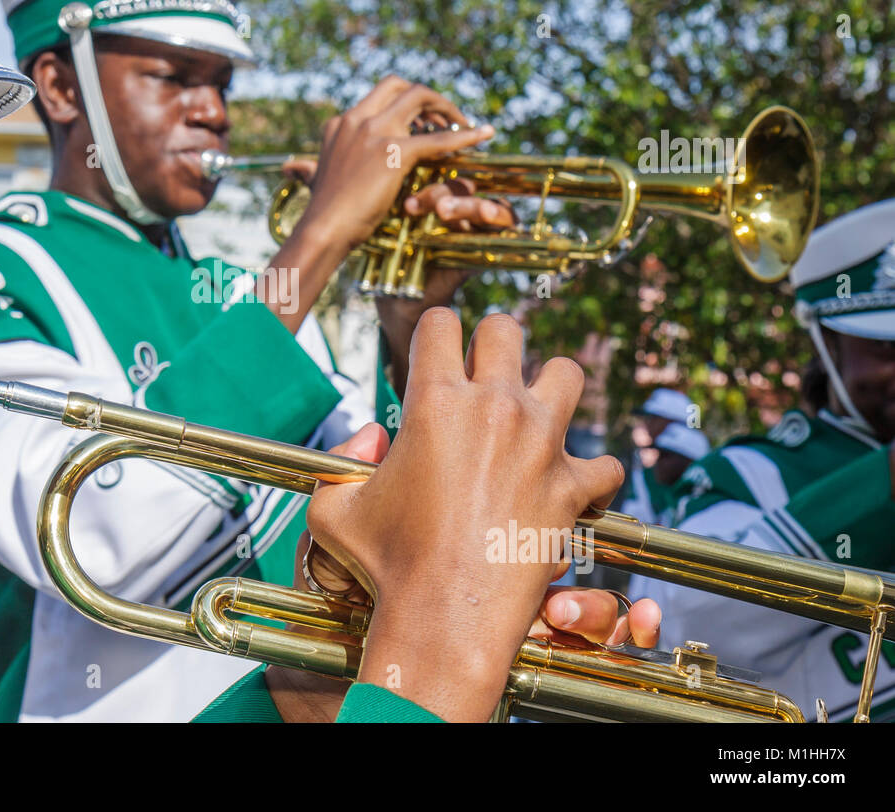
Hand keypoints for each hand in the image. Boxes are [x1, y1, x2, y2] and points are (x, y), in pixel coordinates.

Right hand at [258, 78, 493, 333]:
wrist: (324, 229)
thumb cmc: (322, 213)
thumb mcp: (315, 180)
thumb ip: (309, 169)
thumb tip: (294, 168)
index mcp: (341, 123)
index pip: (377, 96)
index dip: (404, 102)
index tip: (421, 120)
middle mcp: (357, 119)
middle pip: (399, 85)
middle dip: (426, 96)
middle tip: (444, 118)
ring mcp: (375, 132)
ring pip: (419, 97)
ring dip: (445, 107)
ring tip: (463, 124)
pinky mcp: (393, 152)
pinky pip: (437, 138)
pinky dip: (465, 136)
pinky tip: (484, 135)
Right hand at [304, 309, 624, 720]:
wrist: (444, 617)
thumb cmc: (385, 565)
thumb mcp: (333, 508)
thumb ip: (342, 462)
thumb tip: (370, 439)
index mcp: (435, 401)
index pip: (440, 322)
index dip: (434, 333)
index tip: (435, 354)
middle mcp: (494, 408)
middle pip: (505, 329)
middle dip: (491, 343)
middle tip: (482, 374)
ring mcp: (541, 443)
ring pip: (567, 373)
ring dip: (550, 387)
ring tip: (535, 412)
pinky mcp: (572, 487)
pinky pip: (605, 464)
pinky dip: (591, 474)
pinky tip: (571, 486)